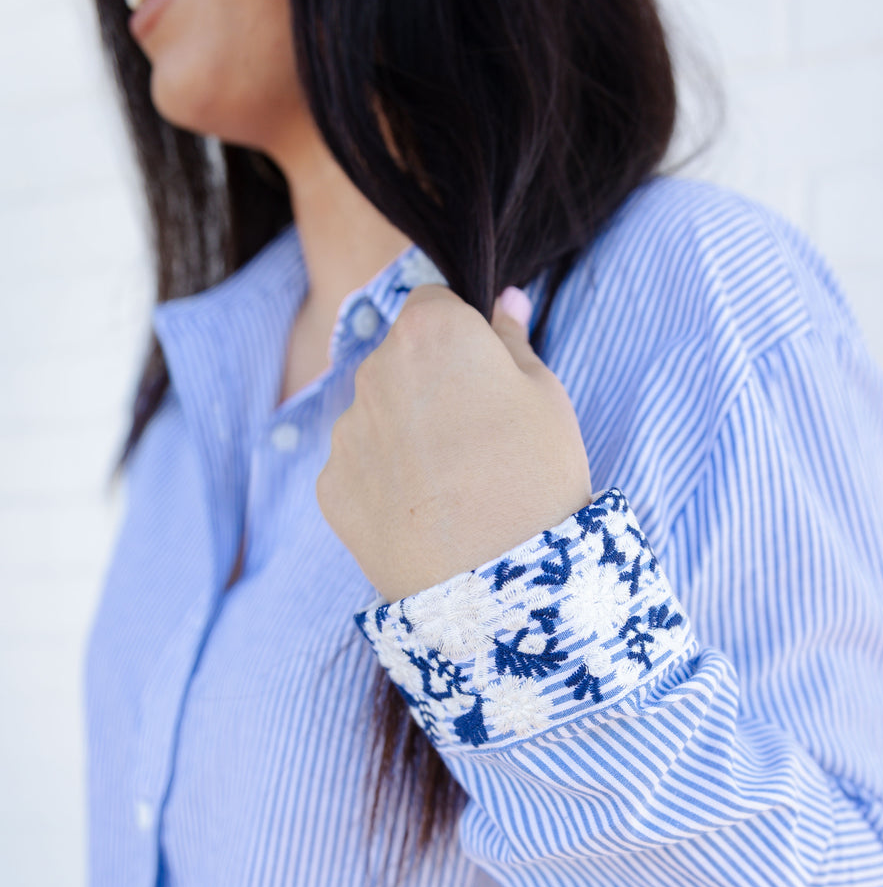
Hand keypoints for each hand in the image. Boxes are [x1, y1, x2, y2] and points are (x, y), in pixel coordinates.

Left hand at [317, 286, 591, 600]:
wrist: (498, 587)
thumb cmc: (536, 481)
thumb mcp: (547, 397)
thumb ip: (512, 339)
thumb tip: (502, 299)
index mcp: (430, 331)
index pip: (436, 305)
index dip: (464, 340)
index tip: (487, 381)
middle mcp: (373, 369)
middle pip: (400, 362)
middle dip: (429, 387)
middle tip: (478, 442)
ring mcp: (345, 432)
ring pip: (378, 417)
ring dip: (405, 437)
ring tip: (453, 488)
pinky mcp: (330, 487)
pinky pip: (360, 471)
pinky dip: (386, 485)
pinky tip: (424, 515)